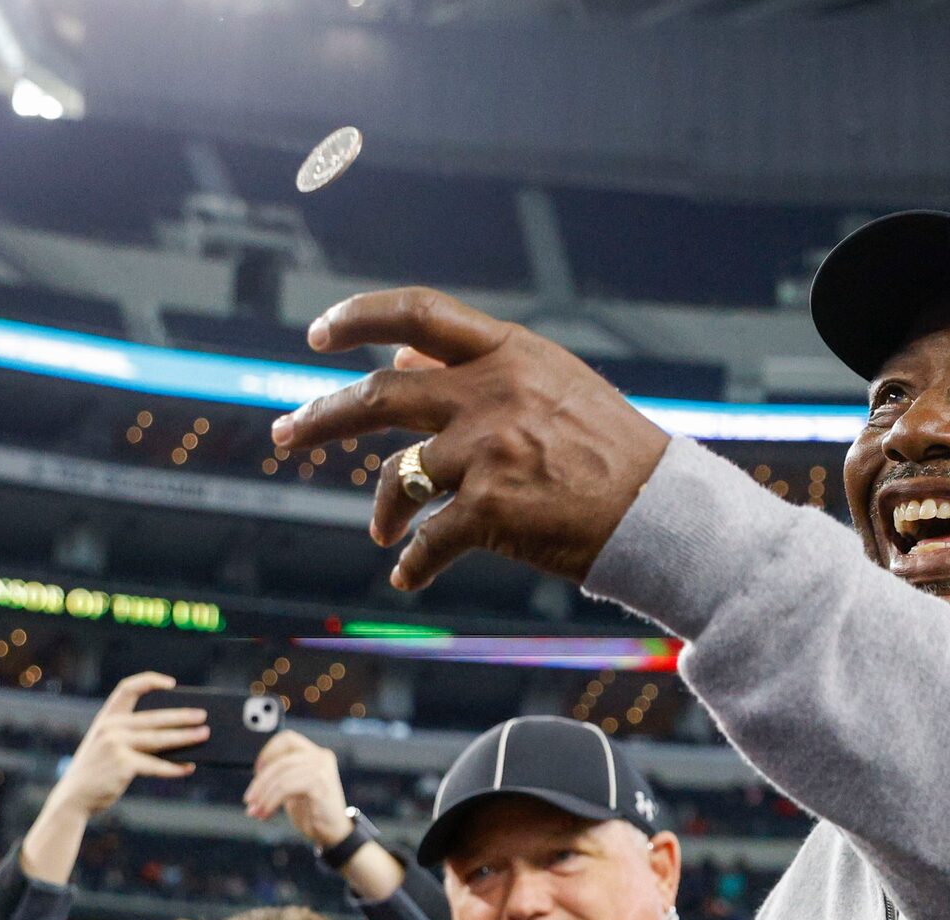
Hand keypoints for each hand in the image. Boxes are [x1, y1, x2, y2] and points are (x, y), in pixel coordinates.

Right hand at [49, 674, 204, 819]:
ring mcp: (116, 745)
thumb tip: (173, 735)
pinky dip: (174, 768)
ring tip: (203, 735)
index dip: (150, 681)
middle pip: (154, 717)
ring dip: (185, 738)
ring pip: (159, 739)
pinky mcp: (123, 765)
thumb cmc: (97, 771)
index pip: (127, 688)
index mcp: (106, 718)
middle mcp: (111, 727)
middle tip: (202, 716)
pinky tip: (188, 768)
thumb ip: (130, 736)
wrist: (74, 796)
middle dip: (181, 716)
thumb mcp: (106, 746)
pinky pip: (156, 765)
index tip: (171, 684)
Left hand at [243, 731, 349, 849]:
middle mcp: (321, 757)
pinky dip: (271, 801)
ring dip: (263, 796)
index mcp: (315, 754)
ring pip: (281, 776)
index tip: (256, 771)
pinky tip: (266, 813)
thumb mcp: (294, 788)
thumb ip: (281, 776)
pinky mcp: (319, 783)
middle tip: (249, 800)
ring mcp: (322, 769)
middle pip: (280, 762)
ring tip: (256, 812)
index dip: (268, 751)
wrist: (333, 833)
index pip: (287, 739)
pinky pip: (286, 788)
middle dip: (260, 783)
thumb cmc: (312, 811)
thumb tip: (255, 779)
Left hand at [269, 289, 671, 591]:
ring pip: (400, 476)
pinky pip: (429, 540)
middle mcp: (493, 392)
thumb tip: (404, 356)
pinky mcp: (491, 508)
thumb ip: (481, 368)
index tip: (319, 333)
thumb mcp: (553, 385)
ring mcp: (488, 449)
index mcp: (510, 353)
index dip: (360, 317)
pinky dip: (415, 563)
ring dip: (384, 510)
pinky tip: (411, 575)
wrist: (664, 513)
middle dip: (321, 416)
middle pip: (381, 394)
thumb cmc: (613, 454)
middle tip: (285, 433)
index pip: (420, 314)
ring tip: (383, 533)